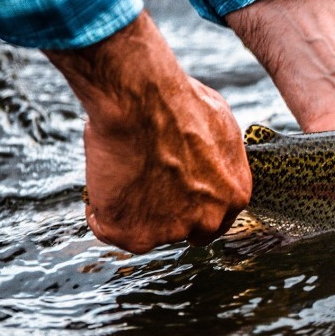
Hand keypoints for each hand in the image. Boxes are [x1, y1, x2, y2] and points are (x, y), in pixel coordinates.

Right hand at [46, 12, 251, 253]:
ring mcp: (171, 231)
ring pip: (146, 229)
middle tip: (144, 188)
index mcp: (235, 194)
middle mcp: (209, 220)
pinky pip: (109, 229)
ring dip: (134, 208)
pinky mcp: (134, 234)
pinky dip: (99, 211)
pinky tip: (102, 181)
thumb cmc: (178, 103)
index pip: (217, 217)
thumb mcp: (220, 127)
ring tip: (123, 170)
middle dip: (167, 214)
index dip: (193, 205)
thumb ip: (218, 157)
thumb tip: (208, 158)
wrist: (142, 101)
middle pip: (185, 230)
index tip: (175, 193)